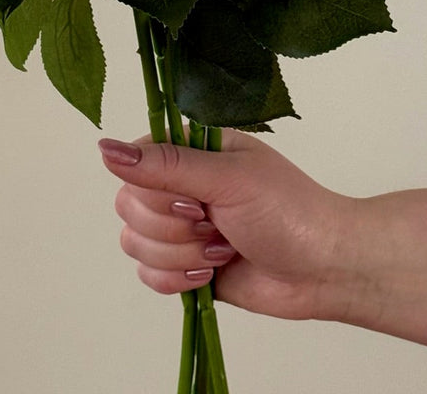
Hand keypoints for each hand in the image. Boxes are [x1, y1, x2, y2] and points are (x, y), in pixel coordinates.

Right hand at [98, 131, 359, 320]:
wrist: (323, 269)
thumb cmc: (288, 211)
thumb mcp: (226, 178)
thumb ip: (164, 165)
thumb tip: (103, 148)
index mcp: (191, 149)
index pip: (134, 162)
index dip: (156, 189)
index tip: (195, 199)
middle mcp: (179, 184)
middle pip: (129, 206)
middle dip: (174, 227)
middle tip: (216, 224)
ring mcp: (179, 227)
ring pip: (134, 243)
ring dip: (181, 255)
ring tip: (222, 248)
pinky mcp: (182, 266)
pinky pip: (146, 274)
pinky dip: (176, 280)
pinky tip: (211, 274)